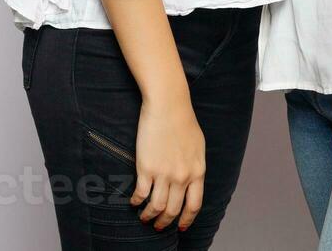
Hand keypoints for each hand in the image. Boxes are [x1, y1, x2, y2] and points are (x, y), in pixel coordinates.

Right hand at [130, 95, 205, 231]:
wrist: (168, 105)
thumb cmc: (183, 121)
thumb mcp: (198, 147)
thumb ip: (195, 167)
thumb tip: (190, 181)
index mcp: (197, 172)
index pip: (194, 205)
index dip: (186, 219)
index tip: (180, 226)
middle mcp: (182, 176)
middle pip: (173, 210)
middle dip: (165, 222)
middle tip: (158, 226)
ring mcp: (164, 173)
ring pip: (156, 206)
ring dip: (149, 215)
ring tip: (144, 217)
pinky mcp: (146, 167)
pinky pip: (141, 193)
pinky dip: (136, 201)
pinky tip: (134, 202)